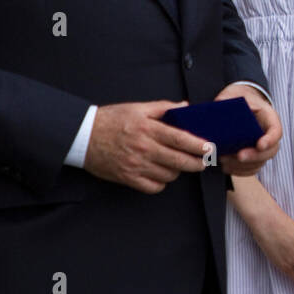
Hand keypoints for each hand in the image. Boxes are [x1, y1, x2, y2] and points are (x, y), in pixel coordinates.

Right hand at [84, 100, 210, 193]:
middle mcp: (143, 149)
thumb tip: (185, 107)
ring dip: (177, 171)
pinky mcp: (127, 178)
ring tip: (178, 164)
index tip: (210, 148)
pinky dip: (161, 182)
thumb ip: (163, 107)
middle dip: (196, 163)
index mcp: (147, 129)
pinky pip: (153, 187)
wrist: (83, 136)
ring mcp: (135, 165)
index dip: (197, 145)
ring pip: (168, 175)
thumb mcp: (137, 108)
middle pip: (178, 161)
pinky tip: (161, 174)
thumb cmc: (111, 119)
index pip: (179, 139)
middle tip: (203, 161)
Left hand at [216, 83, 280, 175]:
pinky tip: (226, 167)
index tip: (260, 144)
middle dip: (255, 156)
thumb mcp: (235, 95)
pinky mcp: (253, 156)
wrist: (240, 101)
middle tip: (239, 156)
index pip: (276, 131)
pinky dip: (239, 171)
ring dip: (244, 165)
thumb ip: (229, 103)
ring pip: (260, 163)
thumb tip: (217, 114)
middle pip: (271, 151)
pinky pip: (251, 169)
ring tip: (225, 160)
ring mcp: (262, 147)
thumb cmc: (239, 97)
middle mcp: (269, 134)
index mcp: (269, 117)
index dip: (270, 140)